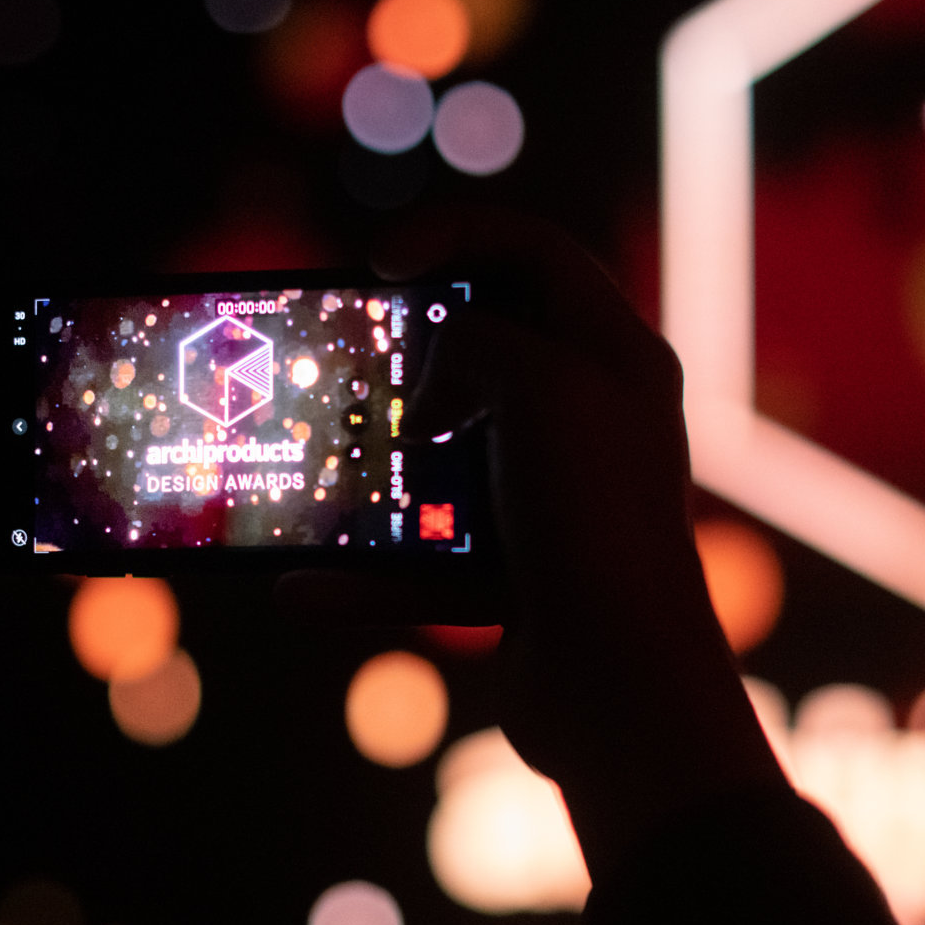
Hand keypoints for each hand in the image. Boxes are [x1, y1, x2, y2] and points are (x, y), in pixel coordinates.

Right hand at [284, 207, 786, 878]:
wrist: (622, 688)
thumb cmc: (593, 519)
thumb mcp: (538, 385)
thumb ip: (480, 341)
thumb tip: (440, 374)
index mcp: (617, 358)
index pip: (535, 255)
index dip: (455, 235)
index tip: (378, 260)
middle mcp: (593, 424)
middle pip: (488, 354)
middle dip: (409, 354)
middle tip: (351, 356)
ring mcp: (554, 505)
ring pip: (448, 461)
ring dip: (380, 466)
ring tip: (318, 461)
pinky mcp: (520, 582)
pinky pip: (428, 564)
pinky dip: (367, 578)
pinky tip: (301, 588)